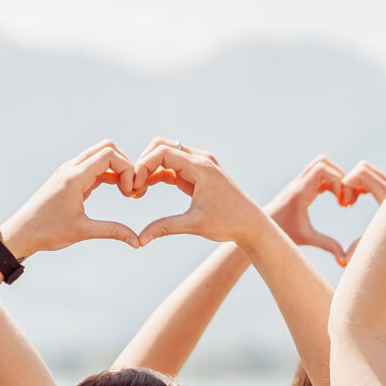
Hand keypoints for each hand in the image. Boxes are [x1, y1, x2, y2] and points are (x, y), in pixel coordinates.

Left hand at [2, 143, 141, 258]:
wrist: (22, 232)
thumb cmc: (47, 232)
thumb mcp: (82, 231)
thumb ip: (112, 231)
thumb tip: (137, 241)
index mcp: (74, 177)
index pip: (109, 155)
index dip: (127, 170)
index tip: (130, 193)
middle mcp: (71, 168)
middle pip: (106, 148)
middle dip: (125, 165)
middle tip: (131, 189)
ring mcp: (69, 171)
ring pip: (100, 155)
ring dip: (117, 168)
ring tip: (125, 191)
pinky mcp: (68, 178)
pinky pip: (93, 166)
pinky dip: (108, 173)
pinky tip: (115, 190)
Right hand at [131, 139, 276, 247]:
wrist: (252, 226)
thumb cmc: (228, 224)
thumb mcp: (194, 225)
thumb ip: (165, 227)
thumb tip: (140, 240)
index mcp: (201, 167)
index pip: (163, 152)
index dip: (143, 165)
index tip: (133, 185)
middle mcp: (201, 160)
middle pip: (162, 146)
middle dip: (144, 162)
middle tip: (133, 185)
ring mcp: (201, 164)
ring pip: (167, 154)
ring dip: (150, 168)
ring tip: (138, 190)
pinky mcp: (199, 173)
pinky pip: (174, 166)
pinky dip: (159, 174)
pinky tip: (147, 188)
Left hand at [268, 156, 350, 262]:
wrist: (258, 231)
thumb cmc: (281, 234)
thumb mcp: (306, 238)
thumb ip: (327, 245)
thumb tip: (344, 260)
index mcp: (300, 192)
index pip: (323, 169)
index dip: (339, 181)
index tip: (343, 203)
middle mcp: (299, 184)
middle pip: (323, 162)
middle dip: (340, 176)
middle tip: (346, 199)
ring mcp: (299, 184)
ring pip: (321, 165)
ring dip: (336, 178)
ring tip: (342, 200)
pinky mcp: (300, 188)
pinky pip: (319, 176)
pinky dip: (331, 183)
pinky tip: (337, 201)